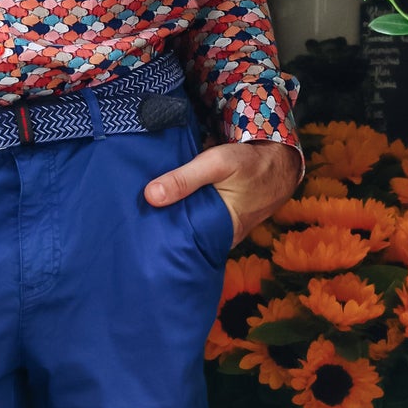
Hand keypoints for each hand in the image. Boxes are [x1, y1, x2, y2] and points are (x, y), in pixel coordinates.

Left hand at [144, 140, 301, 246]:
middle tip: (126, 221)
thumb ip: (184, 179)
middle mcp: (218, 238)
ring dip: (169, 217)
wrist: (281, 161)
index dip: (156, 240)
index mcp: (218, 234)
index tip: (130, 233)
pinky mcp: (217, 216)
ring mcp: (219, 228)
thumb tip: (150, 196)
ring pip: (187, 226)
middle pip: (181, 237)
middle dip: (157, 229)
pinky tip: (160, 201)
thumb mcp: (217, 164)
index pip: (180, 246)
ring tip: (134, 212)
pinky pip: (194, 216)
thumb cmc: (251, 164)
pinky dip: (181, 208)